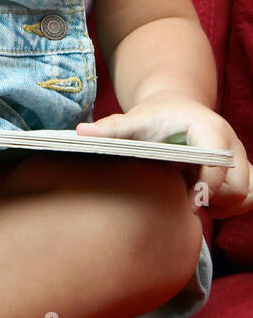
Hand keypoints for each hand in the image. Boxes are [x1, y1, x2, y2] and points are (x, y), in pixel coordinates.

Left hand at [75, 90, 251, 217]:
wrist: (174, 109)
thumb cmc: (153, 117)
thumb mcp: (133, 120)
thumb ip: (112, 128)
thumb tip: (81, 133)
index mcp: (210, 130)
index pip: (218, 165)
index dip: (203, 186)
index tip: (186, 201)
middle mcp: (232, 145)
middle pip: (236, 185)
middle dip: (210, 199)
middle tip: (180, 201)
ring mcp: (239, 160)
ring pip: (246, 195)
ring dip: (222, 206)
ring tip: (189, 202)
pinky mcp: (240, 174)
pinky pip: (247, 199)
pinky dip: (228, 208)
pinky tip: (199, 204)